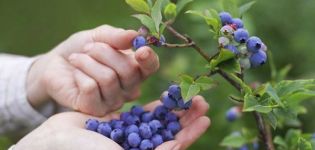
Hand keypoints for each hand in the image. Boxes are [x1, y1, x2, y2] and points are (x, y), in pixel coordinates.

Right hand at [14, 96, 209, 149]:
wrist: (54, 142)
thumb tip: (178, 148)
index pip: (173, 147)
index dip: (190, 134)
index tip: (205, 119)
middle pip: (169, 133)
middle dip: (186, 119)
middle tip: (202, 102)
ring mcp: (129, 137)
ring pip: (159, 122)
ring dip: (174, 110)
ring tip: (188, 95)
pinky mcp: (119, 124)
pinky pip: (141, 115)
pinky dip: (154, 107)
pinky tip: (166, 97)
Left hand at [27, 25, 159, 115]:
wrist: (56, 64)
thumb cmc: (82, 49)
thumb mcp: (99, 36)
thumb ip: (117, 36)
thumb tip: (135, 36)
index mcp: (136, 69)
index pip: (151, 67)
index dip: (149, 59)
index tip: (140, 50)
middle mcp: (129, 89)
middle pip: (128, 70)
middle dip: (104, 52)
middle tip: (88, 48)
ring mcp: (113, 102)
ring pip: (108, 78)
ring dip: (87, 62)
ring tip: (77, 59)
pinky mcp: (95, 109)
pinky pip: (90, 88)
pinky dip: (80, 74)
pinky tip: (75, 75)